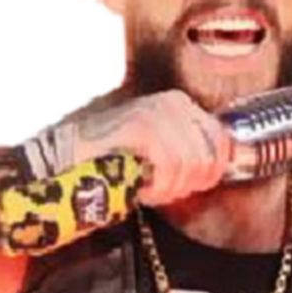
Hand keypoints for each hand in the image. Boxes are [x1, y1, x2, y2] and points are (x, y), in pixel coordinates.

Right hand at [72, 90, 231, 205]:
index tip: (190, 186)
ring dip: (168, 188)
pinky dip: (156, 187)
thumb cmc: (115, 161)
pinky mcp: (143, 126)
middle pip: (207, 158)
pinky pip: (169, 168)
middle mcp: (173, 103)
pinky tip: (141, 187)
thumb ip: (191, 154)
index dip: (210, 172)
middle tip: (160, 189)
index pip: (221, 141)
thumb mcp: (161, 151)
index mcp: (181, 104)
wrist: (70, 159)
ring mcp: (158, 112)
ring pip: (189, 166)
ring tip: (147, 187)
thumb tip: (218, 169)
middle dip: (186, 184)